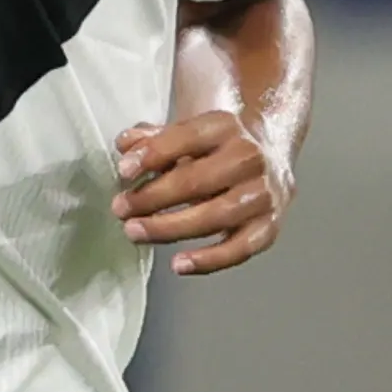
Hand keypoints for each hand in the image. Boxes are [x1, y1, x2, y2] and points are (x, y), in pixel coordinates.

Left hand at [111, 110, 291, 276]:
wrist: (271, 160)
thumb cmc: (216, 149)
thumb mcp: (187, 133)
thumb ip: (153, 138)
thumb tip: (125, 146)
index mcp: (226, 126)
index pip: (187, 137)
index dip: (153, 153)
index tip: (124, 171)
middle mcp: (249, 158)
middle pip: (197, 181)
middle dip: (153, 197)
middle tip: (121, 209)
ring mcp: (262, 194)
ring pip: (214, 216)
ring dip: (170, 228)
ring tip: (135, 232)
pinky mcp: (268, 227)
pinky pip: (239, 249)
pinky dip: (209, 260)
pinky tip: (178, 264)